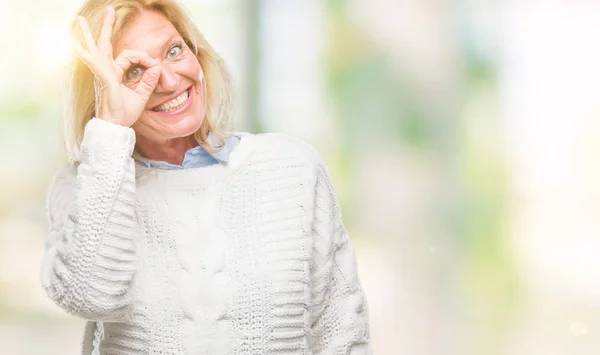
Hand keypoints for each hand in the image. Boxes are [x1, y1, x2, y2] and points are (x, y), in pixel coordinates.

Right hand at [73, 6, 161, 126]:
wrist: (115, 127)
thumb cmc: (124, 113)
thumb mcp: (142, 95)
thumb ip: (149, 81)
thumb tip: (158, 67)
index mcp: (115, 73)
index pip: (130, 56)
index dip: (145, 58)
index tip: (155, 66)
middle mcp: (106, 71)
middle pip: (105, 45)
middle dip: (106, 27)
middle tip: (108, 10)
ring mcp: (103, 74)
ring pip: (96, 50)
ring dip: (89, 35)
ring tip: (79, 20)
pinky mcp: (104, 80)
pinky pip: (98, 66)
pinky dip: (88, 56)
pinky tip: (78, 47)